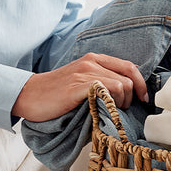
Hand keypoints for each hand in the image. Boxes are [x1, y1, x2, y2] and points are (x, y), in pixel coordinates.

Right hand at [13, 52, 147, 120]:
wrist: (28, 95)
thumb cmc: (55, 93)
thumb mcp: (80, 81)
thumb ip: (100, 81)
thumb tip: (124, 95)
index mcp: (94, 59)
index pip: (129, 67)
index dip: (140, 84)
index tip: (141, 99)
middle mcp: (91, 62)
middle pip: (128, 78)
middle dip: (130, 98)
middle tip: (120, 110)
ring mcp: (84, 73)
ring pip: (121, 86)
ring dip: (120, 103)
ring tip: (109, 111)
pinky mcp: (77, 87)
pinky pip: (106, 91)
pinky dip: (110, 103)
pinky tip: (101, 111)